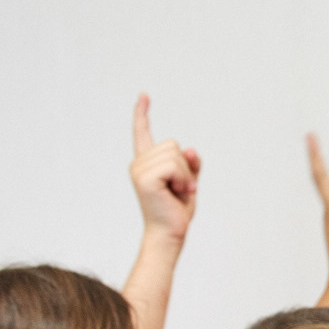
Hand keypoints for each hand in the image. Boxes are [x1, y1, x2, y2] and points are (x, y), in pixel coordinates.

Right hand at [129, 94, 200, 244]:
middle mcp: (139, 163)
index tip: (144, 95)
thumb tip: (188, 149)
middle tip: (180, 189)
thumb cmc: (177, 210)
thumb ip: (190, 163)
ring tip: (177, 192)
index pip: (142, 133)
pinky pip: (174, 165)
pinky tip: (177, 193)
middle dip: (185, 167)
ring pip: (175, 155)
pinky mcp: (144, 177)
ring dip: (185, 175)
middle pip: (173, 144)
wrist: (170, 233)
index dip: (142, 114)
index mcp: (147, 163)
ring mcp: (139, 169)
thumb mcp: (189, 181)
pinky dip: (183, 179)